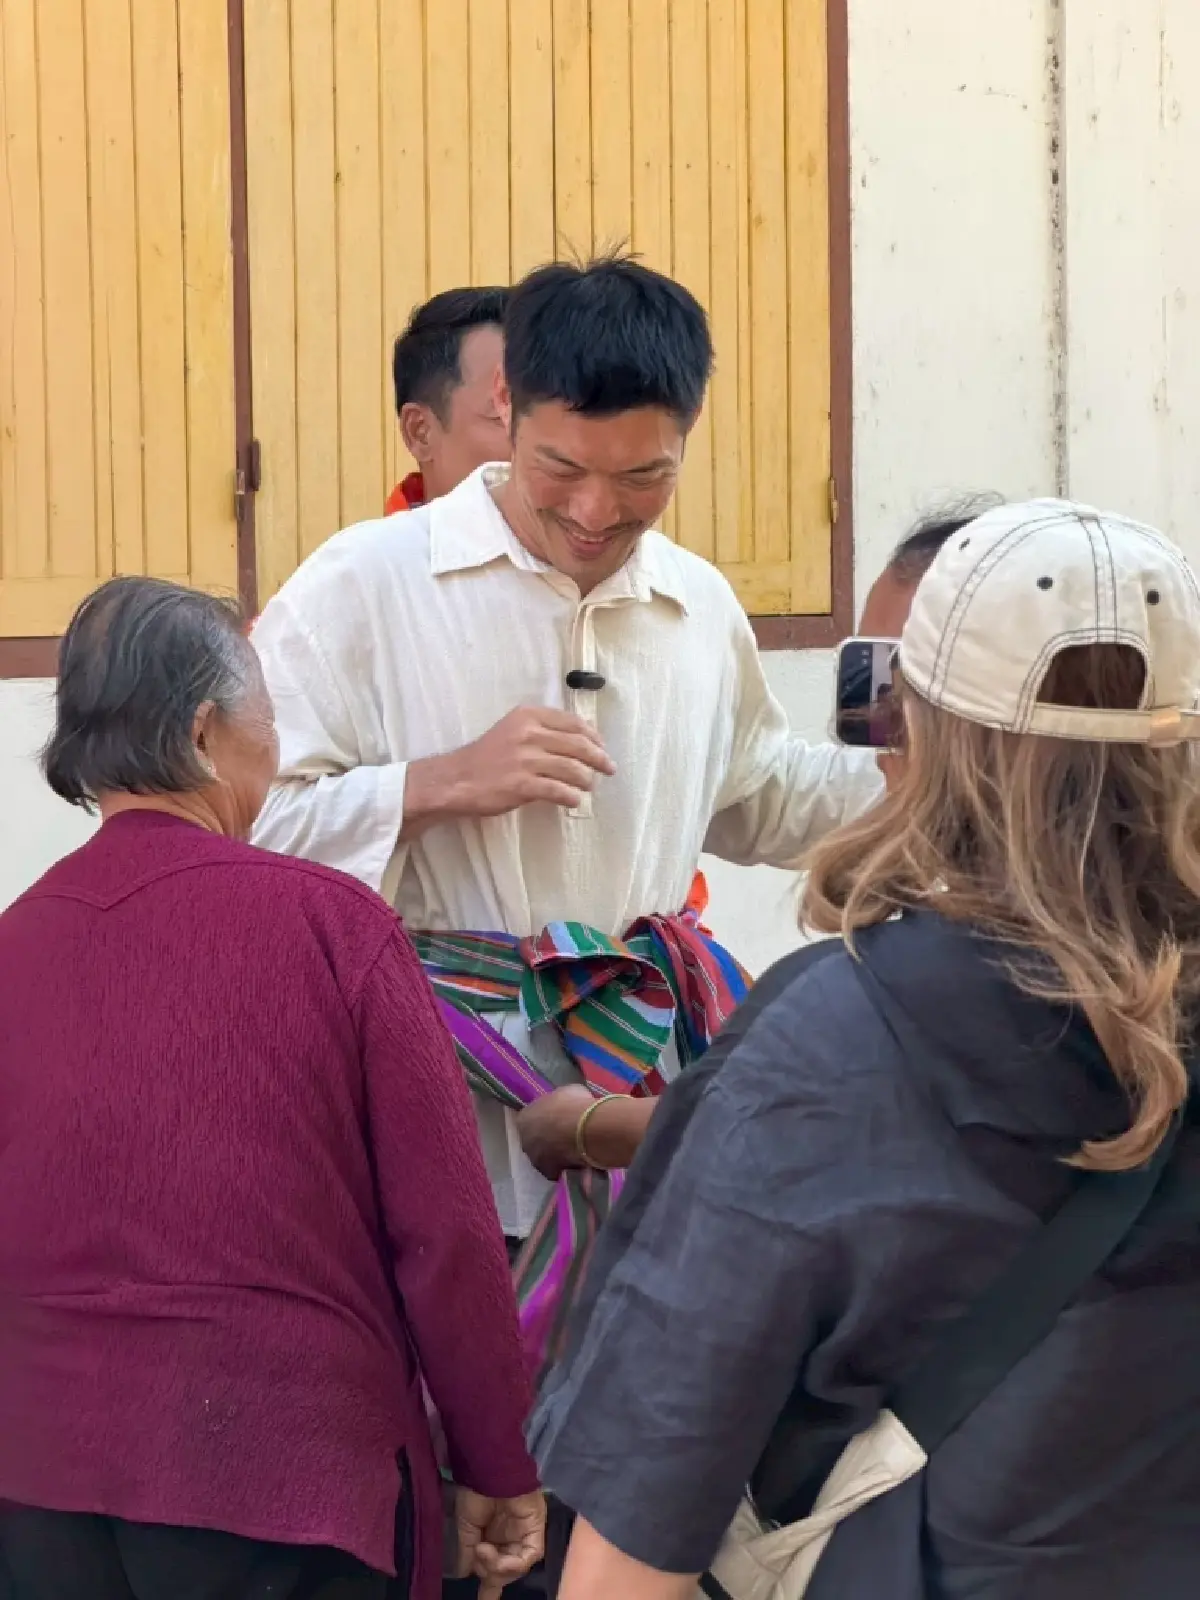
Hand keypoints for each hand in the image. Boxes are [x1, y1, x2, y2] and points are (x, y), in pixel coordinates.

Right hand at [455, 1487, 545, 1597]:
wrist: (488, 1471)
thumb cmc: (475, 1494)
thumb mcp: (466, 1528)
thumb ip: (468, 1552)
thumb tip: (465, 1573)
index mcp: (493, 1537)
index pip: (494, 1567)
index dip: (489, 1587)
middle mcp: (510, 1538)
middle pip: (506, 1571)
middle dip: (491, 1574)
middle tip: (478, 1559)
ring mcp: (524, 1533)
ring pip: (517, 1566)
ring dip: (499, 1567)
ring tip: (483, 1551)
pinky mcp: (535, 1528)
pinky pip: (530, 1555)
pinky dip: (515, 1563)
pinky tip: (500, 1558)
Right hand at [457, 707, 615, 813]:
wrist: (456, 779)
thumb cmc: (486, 757)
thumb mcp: (513, 730)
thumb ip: (542, 731)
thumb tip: (581, 739)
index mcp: (528, 716)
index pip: (573, 722)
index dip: (594, 736)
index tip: (602, 747)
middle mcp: (528, 734)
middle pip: (578, 744)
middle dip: (599, 758)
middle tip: (609, 769)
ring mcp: (524, 759)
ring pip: (572, 768)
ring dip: (586, 779)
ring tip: (589, 787)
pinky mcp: (521, 784)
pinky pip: (558, 790)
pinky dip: (571, 797)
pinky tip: (574, 801)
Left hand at [517, 1085, 596, 1179]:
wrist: (583, 1130)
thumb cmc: (573, 1105)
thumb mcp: (567, 1092)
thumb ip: (560, 1102)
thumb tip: (566, 1106)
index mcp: (524, 1118)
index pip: (530, 1119)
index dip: (545, 1119)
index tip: (558, 1118)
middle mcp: (524, 1139)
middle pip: (535, 1139)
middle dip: (548, 1138)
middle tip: (567, 1134)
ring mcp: (534, 1159)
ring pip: (545, 1156)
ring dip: (556, 1154)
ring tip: (576, 1150)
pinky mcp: (548, 1173)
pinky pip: (557, 1170)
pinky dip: (566, 1168)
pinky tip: (579, 1162)